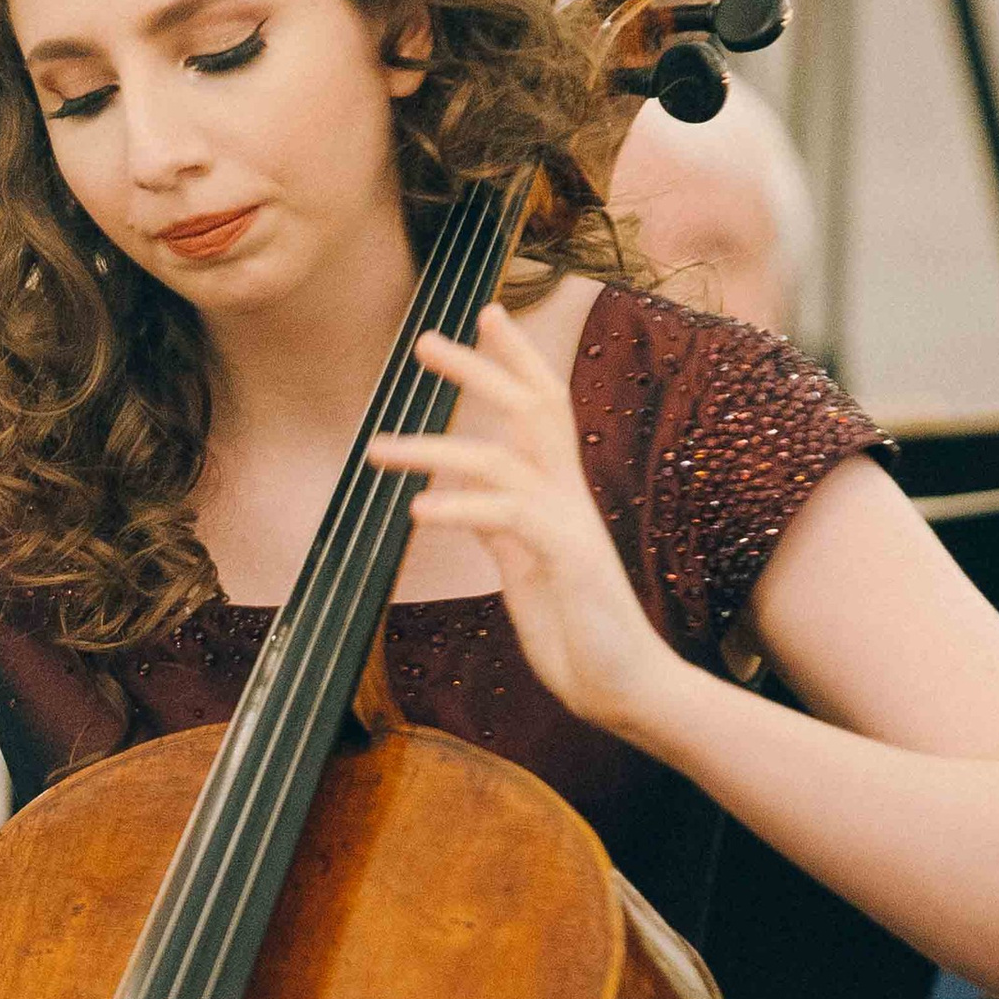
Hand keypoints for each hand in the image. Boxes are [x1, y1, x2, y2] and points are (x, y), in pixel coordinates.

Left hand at [367, 307, 681, 740]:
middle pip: (530, 407)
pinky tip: (419, 512)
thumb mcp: (526, 567)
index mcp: (558, 494)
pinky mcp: (566, 560)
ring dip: (434, 449)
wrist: (622, 685)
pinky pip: (509, 518)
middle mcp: (567, 496)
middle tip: (423, 339)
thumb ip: (499, 524)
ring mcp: (569, 524)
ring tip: (376, 450)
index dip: (515, 358)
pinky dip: (461, 508)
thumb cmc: (577, 628)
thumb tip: (458, 495)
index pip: (542, 406)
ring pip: (501, 459)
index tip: (483, 313)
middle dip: (480, 368)